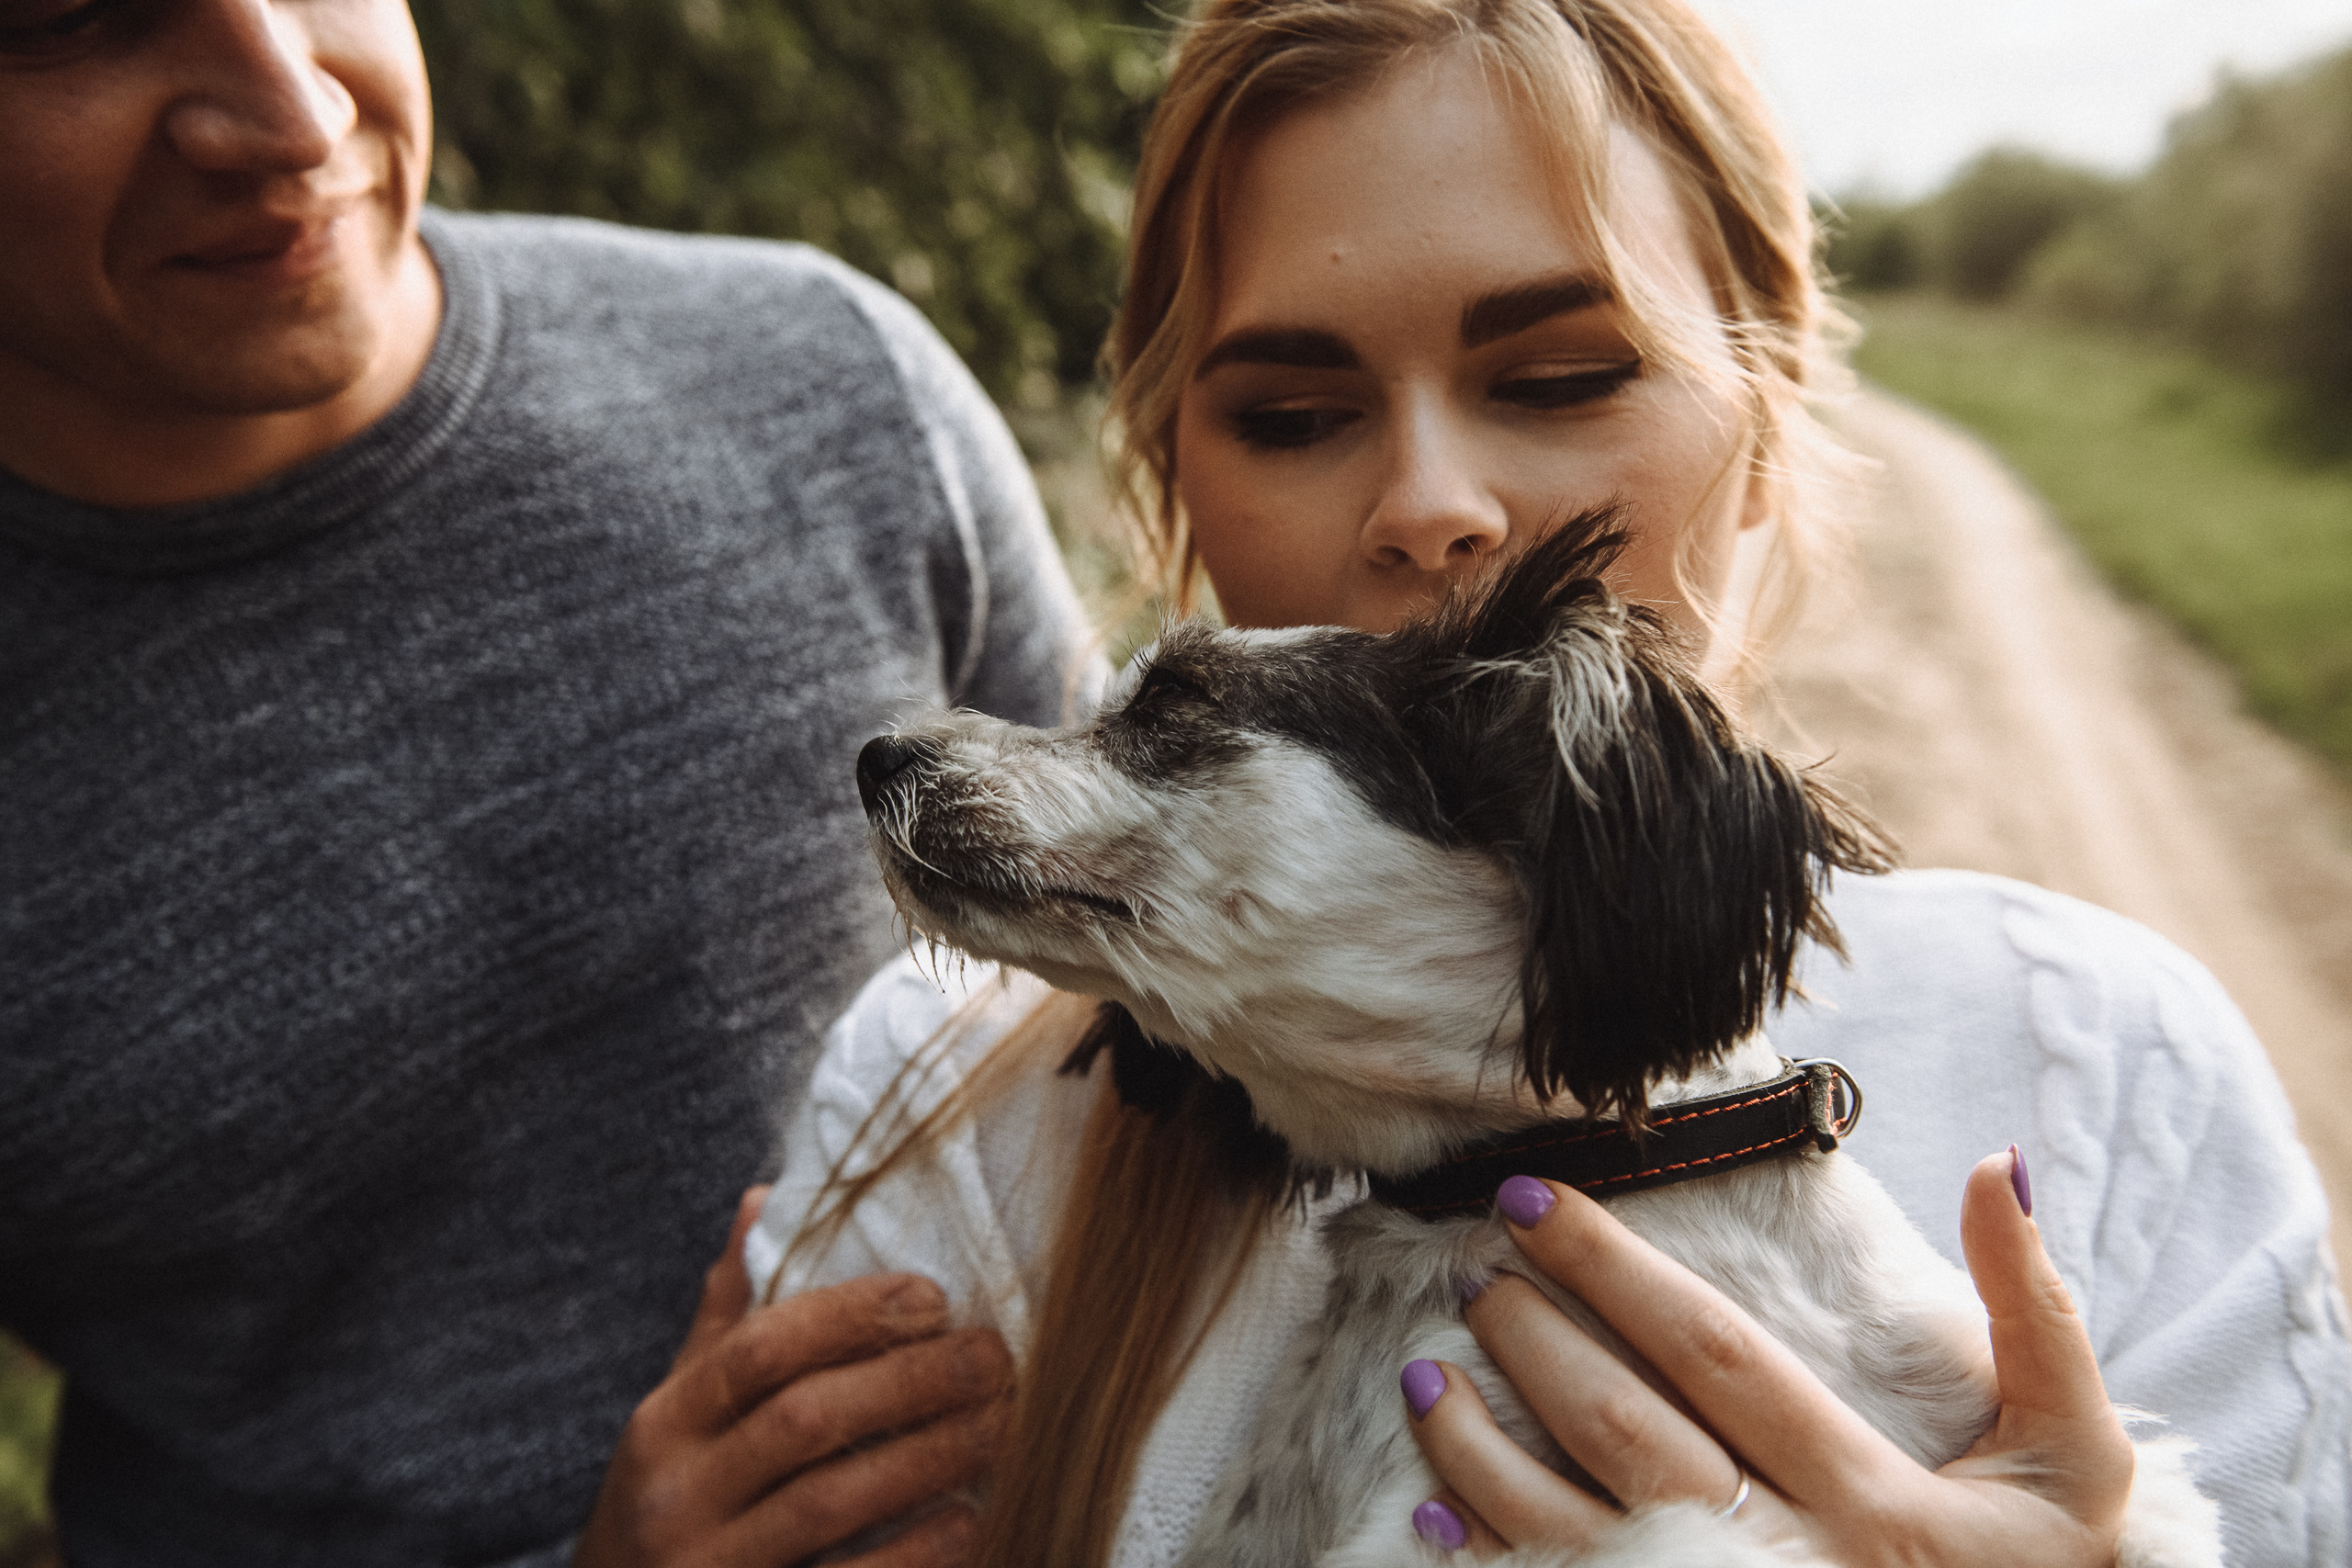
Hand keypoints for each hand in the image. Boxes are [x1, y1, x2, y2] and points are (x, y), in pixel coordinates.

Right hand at [575, 1187, 1013, 1567]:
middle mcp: (678, 1492)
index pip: (759, 1349)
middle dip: (908, 1382)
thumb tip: (762, 1198)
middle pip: (803, 1419)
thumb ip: (728, 1317)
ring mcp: (707, 1565)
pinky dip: (911, 1555)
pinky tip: (968, 1518)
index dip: (849, 1316)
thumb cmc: (674, 1501)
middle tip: (993, 1356)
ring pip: (828, 1502)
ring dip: (926, 1458)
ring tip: (1001, 1423)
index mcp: (666, 1422)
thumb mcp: (682, 1412)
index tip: (932, 1297)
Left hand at [1402, 1151, 2134, 1563]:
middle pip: (1626, 1435)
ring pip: (1572, 1530)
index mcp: (1872, 1505)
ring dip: (1480, 1451)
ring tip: (1427, 1372)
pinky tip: (1432, 1510)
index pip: (1715, 1355)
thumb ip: (2037, 1317)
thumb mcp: (2072, 1459)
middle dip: (1536, 1344)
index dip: (1614, 1269)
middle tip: (1474, 1275)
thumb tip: (1997, 1166)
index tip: (1535, 1199)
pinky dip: (1489, 1559)